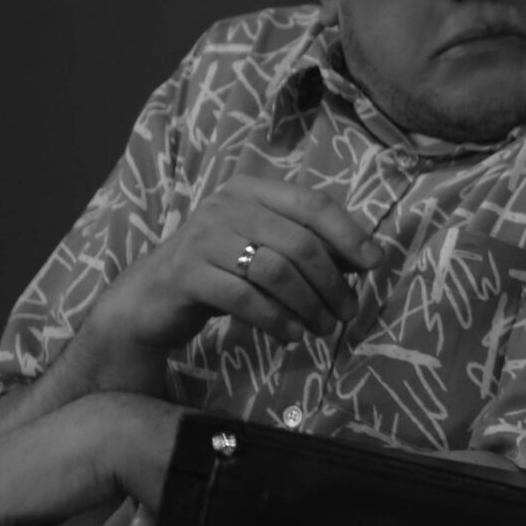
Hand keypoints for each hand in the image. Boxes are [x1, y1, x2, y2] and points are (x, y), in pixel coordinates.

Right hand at [86, 175, 382, 364]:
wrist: (150, 299)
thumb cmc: (219, 270)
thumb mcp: (264, 249)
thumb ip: (307, 245)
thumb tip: (366, 258)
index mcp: (251, 190)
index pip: (313, 203)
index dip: (349, 234)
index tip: (375, 264)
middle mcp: (226, 205)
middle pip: (299, 242)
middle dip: (332, 282)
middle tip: (349, 312)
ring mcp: (202, 237)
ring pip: (275, 271)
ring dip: (309, 305)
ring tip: (324, 329)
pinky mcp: (186, 273)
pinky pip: (245, 298)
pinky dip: (276, 320)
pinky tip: (292, 335)